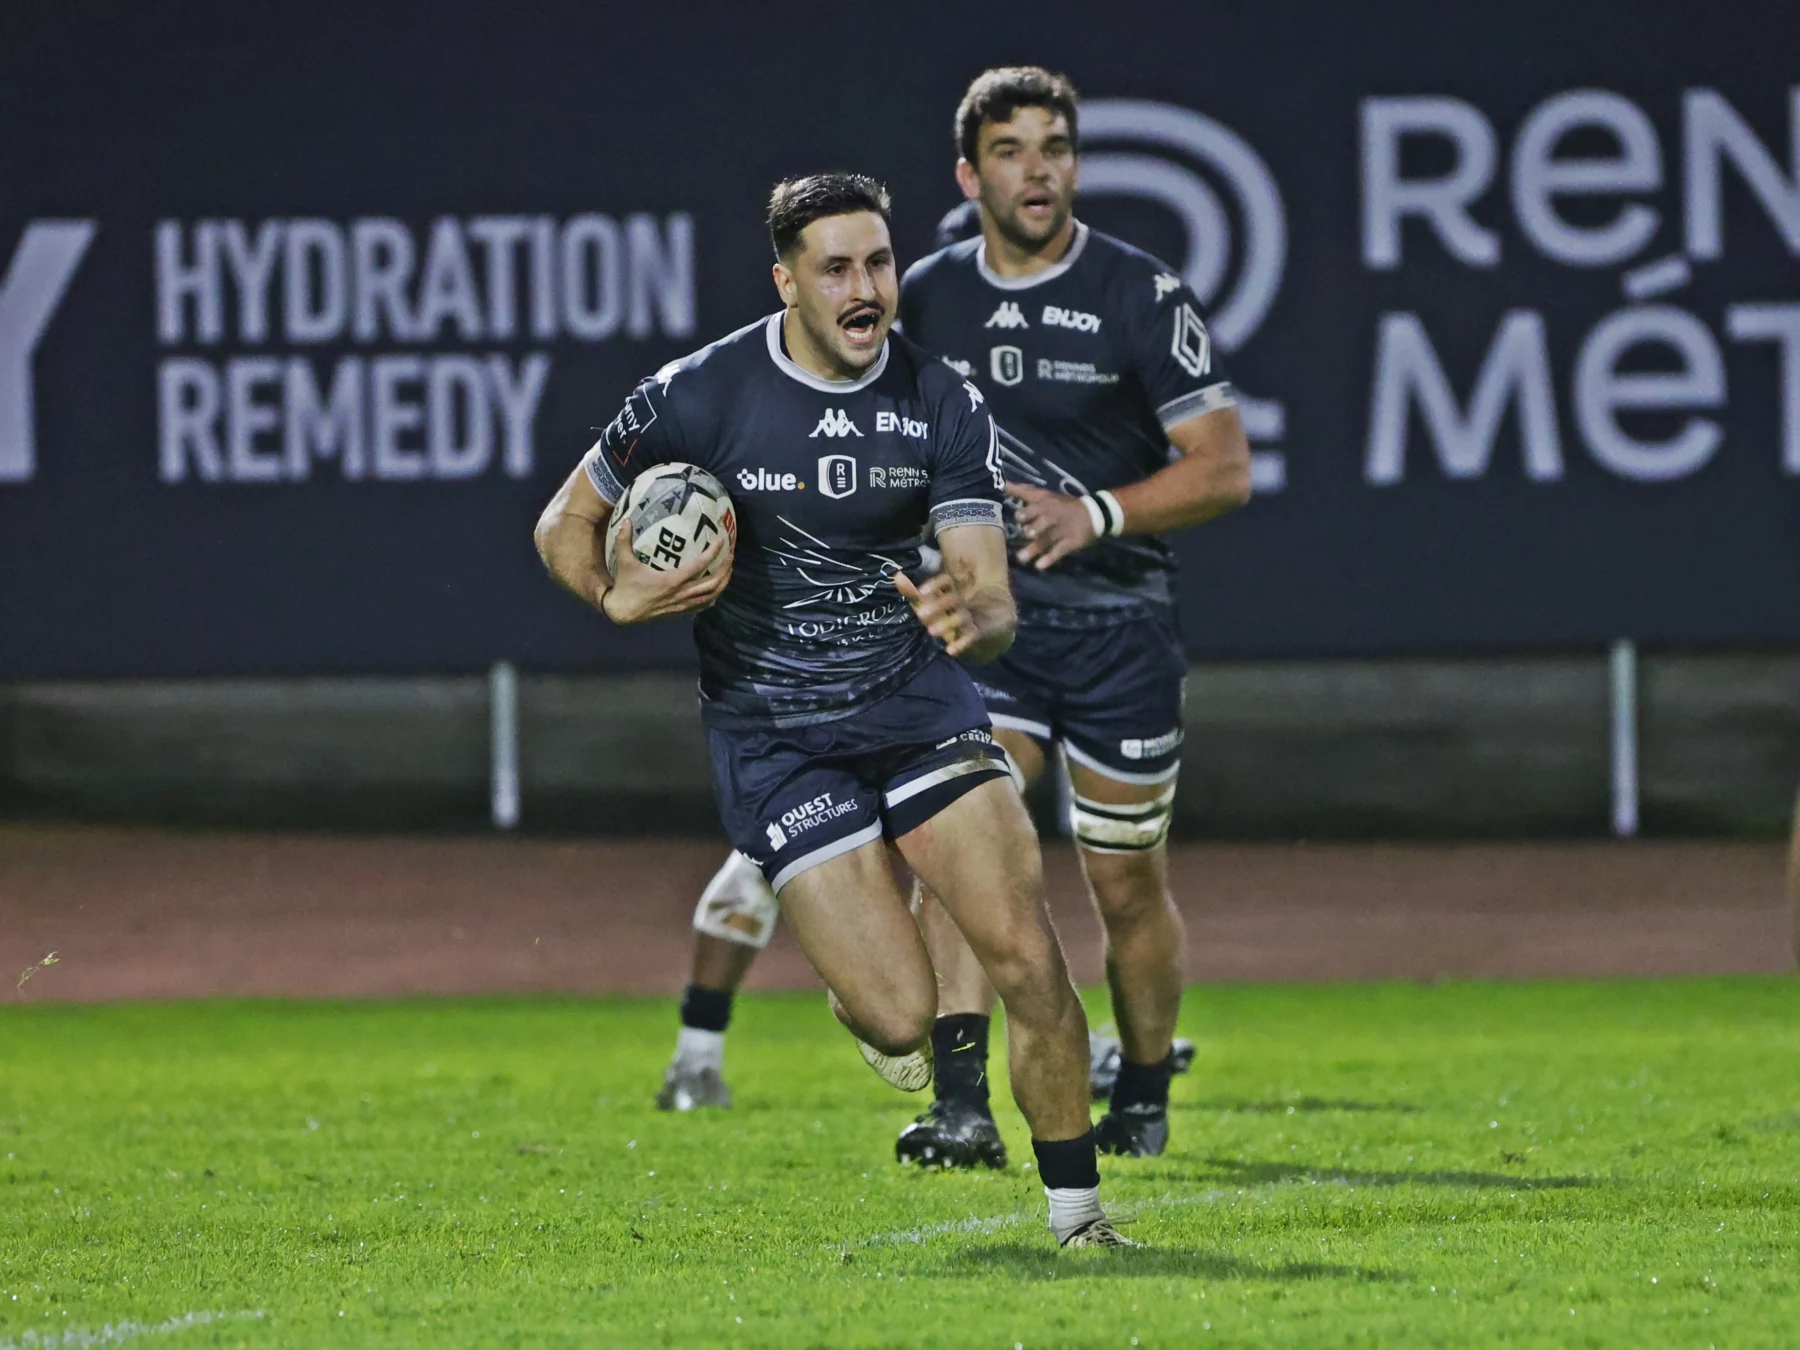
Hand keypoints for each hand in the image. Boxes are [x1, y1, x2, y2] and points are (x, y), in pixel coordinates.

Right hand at [601, 519, 731, 622]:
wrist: (623, 612)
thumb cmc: (626, 586)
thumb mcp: (625, 562)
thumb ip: (624, 540)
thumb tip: (626, 520)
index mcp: (672, 580)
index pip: (699, 566)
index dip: (712, 553)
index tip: (721, 541)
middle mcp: (681, 593)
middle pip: (712, 583)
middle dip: (725, 569)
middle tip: (731, 555)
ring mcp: (682, 604)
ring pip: (711, 596)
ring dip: (723, 583)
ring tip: (728, 569)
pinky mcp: (681, 611)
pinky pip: (703, 605)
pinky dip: (714, 596)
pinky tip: (717, 588)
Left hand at [894, 571, 978, 657]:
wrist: (969, 630)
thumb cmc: (941, 613)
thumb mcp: (926, 603)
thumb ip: (911, 592)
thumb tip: (896, 575)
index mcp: (949, 591)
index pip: (946, 581)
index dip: (935, 585)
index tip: (921, 592)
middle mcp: (960, 602)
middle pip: (954, 599)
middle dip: (938, 605)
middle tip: (920, 614)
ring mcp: (969, 617)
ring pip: (961, 617)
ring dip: (947, 623)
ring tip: (931, 632)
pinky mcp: (976, 632)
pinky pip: (971, 637)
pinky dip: (961, 644)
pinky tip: (950, 651)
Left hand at [1009, 480, 1098, 569]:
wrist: (1094, 513)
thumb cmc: (1063, 505)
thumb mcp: (1046, 495)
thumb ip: (1025, 492)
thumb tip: (1004, 485)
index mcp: (1047, 503)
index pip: (1036, 506)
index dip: (1027, 511)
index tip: (1017, 517)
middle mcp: (1053, 516)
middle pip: (1043, 521)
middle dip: (1034, 527)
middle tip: (1026, 533)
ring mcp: (1062, 530)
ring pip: (1047, 539)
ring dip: (1034, 548)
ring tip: (1021, 558)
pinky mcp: (1070, 542)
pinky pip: (1059, 551)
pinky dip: (1049, 559)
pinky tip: (1039, 566)